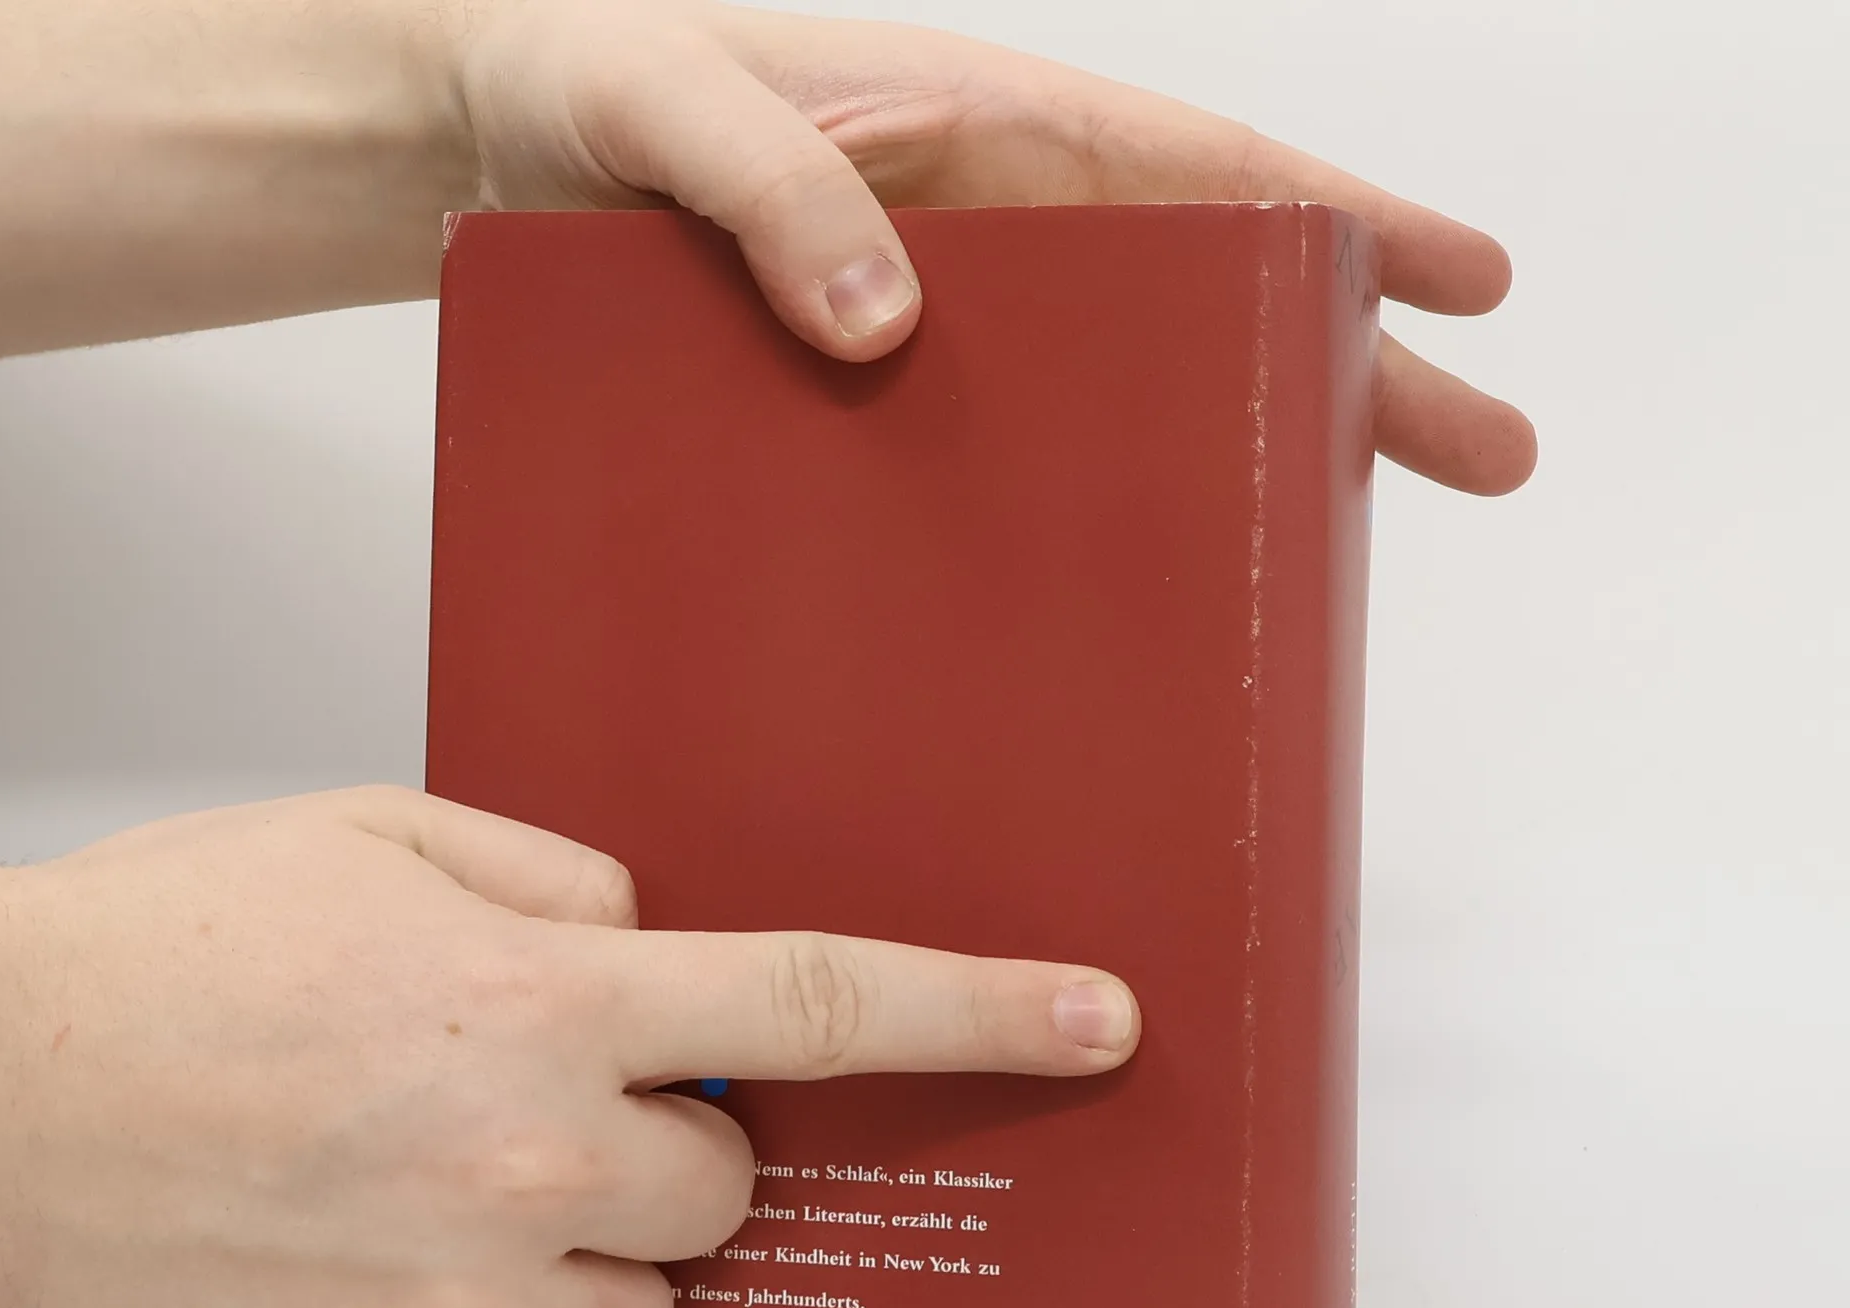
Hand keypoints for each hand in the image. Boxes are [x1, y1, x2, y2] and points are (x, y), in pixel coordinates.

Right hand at [0, 790, 1137, 1307]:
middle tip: (541, 1121)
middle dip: (674, 1160)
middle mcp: (533, 1156)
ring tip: (429, 1202)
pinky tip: (371, 1286)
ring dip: (577, 1262)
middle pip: (732, 1192)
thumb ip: (555, 882)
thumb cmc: (163, 950)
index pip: (821, 1003)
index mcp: (546, 998)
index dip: (983, 1011)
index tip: (1102, 1021)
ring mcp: (465, 1299)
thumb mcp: (373, 840)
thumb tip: (660, 945)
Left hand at [447, 0, 1535, 494]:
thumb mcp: (661, 102)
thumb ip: (769, 181)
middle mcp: (987, 222)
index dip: (1344, 228)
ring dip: (1239, 448)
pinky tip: (1127, 573)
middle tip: (1483, 449)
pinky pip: (1010, 442)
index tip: (1466, 282)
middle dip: (1351, 368)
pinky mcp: (874, 385)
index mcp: (978, 126)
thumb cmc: (576, 79)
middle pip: (1209, 298)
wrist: (479, 133)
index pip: (1201, 175)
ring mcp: (943, 310)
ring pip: (1128, 382)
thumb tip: (888, 318)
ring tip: (1341, 531)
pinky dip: (1087, 497)